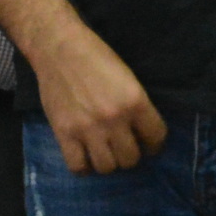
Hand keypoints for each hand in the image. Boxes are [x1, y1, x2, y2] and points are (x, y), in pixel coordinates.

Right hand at [32, 30, 167, 174]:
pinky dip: (83, 166)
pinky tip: (84, 155)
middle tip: (123, 146)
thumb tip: (141, 133)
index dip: (154, 143)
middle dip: (130, 154)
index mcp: (135, 101)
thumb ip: (135, 106)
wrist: (59, 48)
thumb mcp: (127, 78)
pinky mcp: (64, 133)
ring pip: (107, 167)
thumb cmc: (95, 57)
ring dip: (108, 161)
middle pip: (131, 159)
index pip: (156, 138)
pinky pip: (78, 166)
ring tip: (104, 151)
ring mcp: (88, 128)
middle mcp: (114, 119)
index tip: (147, 143)